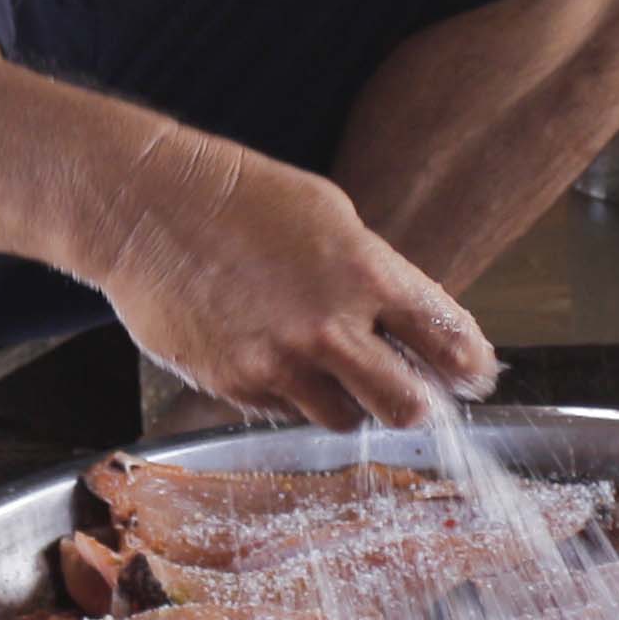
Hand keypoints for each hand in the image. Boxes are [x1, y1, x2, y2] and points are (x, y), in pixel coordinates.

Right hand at [88, 126, 496, 432]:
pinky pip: (283, 411)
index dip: (471, 365)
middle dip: (419, 406)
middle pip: (408, 408)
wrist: (144, 208)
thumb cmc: (238, 200)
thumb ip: (374, 275)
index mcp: (363, 271)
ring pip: (344, 419)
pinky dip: (287, 393)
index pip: (447, 338)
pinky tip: (267, 351)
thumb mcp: (327, 216)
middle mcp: (327, 326)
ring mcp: (278, 362)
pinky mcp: (233, 384)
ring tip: (326, 366)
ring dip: (348, 402)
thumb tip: (412, 326)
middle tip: (414, 395)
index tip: (474, 374)